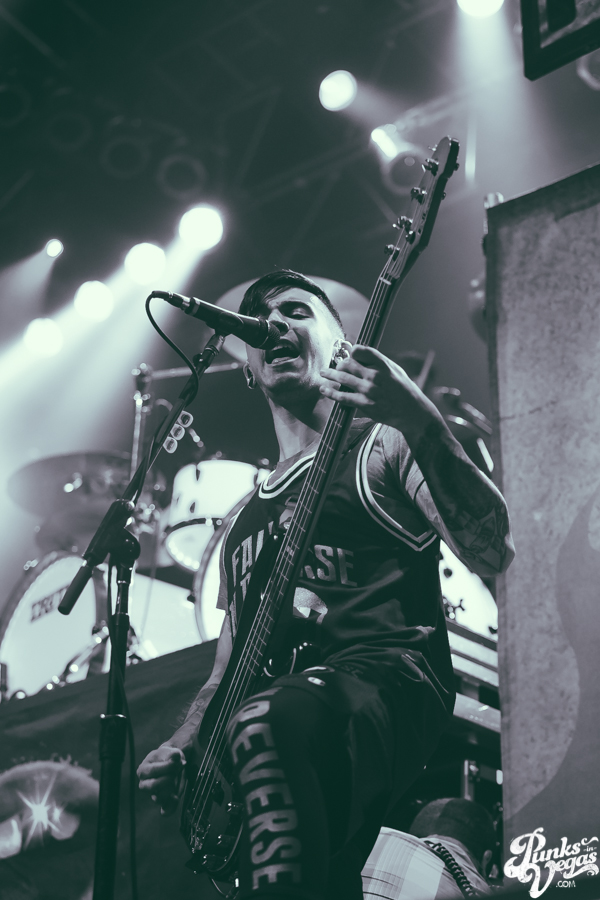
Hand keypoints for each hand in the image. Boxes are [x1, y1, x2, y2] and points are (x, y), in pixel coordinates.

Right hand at [137, 744, 186, 815]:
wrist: (172, 762)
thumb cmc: (168, 757)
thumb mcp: (170, 751)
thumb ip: (173, 754)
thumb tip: (174, 756)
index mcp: (143, 770)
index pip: (152, 771)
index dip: (167, 767)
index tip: (176, 763)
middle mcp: (144, 784)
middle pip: (153, 786)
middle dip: (168, 778)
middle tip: (175, 772)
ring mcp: (152, 794)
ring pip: (158, 798)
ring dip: (170, 789)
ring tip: (174, 780)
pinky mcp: (163, 801)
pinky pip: (165, 810)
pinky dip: (171, 807)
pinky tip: (175, 798)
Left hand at [320, 345, 442, 438]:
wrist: (411, 412)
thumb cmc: (403, 389)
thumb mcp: (395, 370)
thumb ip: (378, 362)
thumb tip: (359, 354)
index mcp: (383, 365)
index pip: (361, 350)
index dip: (352, 350)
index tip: (349, 353)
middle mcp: (375, 376)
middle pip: (348, 363)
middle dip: (339, 364)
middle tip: (334, 366)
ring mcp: (369, 391)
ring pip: (342, 379)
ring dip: (329, 375)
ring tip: (323, 373)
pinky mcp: (365, 404)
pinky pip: (343, 397)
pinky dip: (331, 393)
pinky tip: (324, 389)